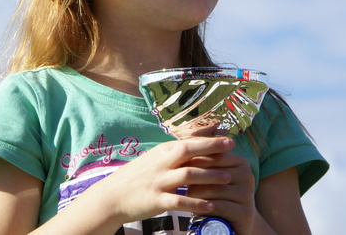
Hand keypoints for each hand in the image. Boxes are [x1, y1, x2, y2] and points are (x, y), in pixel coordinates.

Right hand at [90, 136, 235, 224]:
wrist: (112, 196)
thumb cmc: (137, 178)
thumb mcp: (154, 160)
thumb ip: (173, 154)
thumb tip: (195, 146)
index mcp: (162, 152)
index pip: (188, 142)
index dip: (209, 140)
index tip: (229, 139)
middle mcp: (161, 164)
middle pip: (189, 151)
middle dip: (212, 150)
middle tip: (233, 150)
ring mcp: (158, 181)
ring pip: (188, 175)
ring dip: (210, 176)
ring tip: (229, 178)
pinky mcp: (155, 200)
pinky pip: (180, 201)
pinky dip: (197, 203)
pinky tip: (211, 206)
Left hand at [185, 144, 258, 234]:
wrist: (232, 218)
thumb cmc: (217, 191)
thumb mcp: (213, 174)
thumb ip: (204, 160)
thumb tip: (181, 147)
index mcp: (241, 162)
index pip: (216, 156)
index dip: (196, 159)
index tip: (180, 162)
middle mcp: (247, 176)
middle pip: (215, 172)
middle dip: (196, 175)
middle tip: (179, 178)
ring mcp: (248, 194)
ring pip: (216, 189)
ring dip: (198, 192)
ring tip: (186, 193)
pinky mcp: (245, 212)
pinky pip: (220, 206)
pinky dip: (205, 206)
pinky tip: (194, 207)